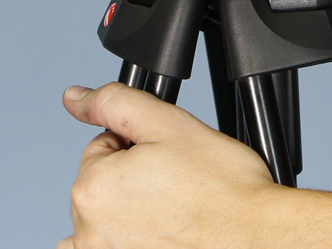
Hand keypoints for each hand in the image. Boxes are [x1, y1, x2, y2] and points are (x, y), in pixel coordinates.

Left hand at [61, 82, 284, 248]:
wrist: (256, 235)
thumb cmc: (222, 188)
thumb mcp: (167, 124)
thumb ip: (113, 102)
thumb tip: (75, 98)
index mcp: (92, 189)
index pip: (100, 147)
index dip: (137, 145)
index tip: (166, 160)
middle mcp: (89, 232)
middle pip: (103, 184)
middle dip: (134, 178)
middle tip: (175, 183)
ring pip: (106, 219)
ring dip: (129, 212)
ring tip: (171, 212)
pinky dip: (126, 240)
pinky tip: (158, 234)